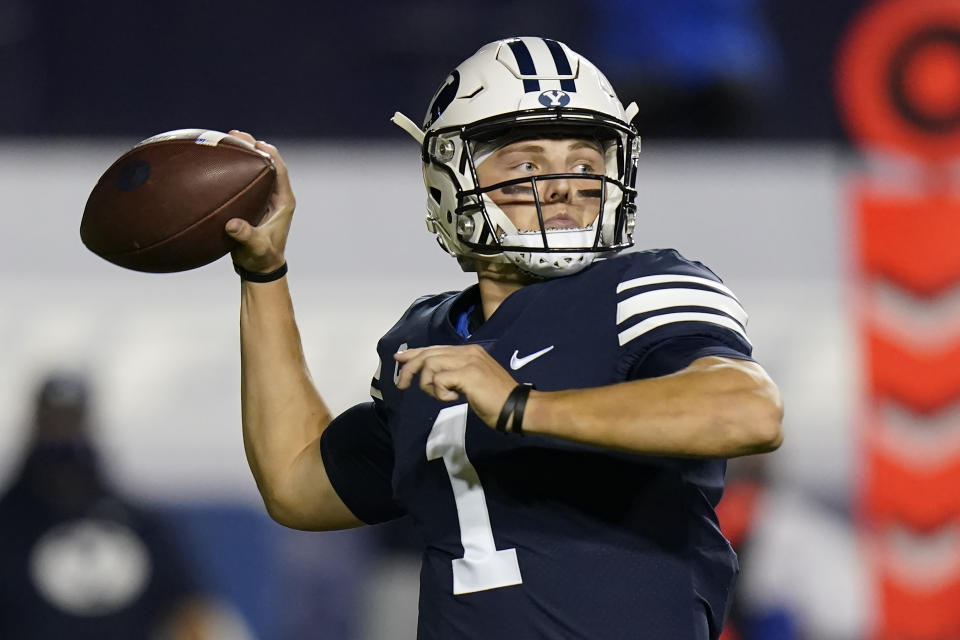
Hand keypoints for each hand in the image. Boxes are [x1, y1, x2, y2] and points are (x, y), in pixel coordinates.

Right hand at [224, 130, 294, 272]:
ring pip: (255, 169)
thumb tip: (233, 225)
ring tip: (226, 138)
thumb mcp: (255, 248)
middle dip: (253, 147)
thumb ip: (246, 236)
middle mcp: (275, 196)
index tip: (256, 142)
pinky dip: (233, 168)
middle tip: (235, 134)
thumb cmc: (261, 258)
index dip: (270, 154)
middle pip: (267, 163)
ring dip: (243, 154)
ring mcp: (264, 197)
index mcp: (283, 202)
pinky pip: (244, 179)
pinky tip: (216, 161)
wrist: (259, 267)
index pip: (280, 170)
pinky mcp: (253, 202)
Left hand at [394, 345, 517, 427]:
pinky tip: (453, 399)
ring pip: (430, 365)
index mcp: (469, 351)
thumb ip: (454, 374)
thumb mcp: (471, 381)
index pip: (435, 348)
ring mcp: (468, 361)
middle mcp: (468, 352)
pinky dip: (440, 392)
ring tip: (439, 396)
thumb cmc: (495, 399)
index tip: (399, 358)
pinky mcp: (468, 375)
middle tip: (402, 385)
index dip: (415, 353)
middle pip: (428, 354)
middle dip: (410, 369)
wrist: (517, 407)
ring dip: (428, 384)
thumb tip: (432, 377)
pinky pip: (439, 380)